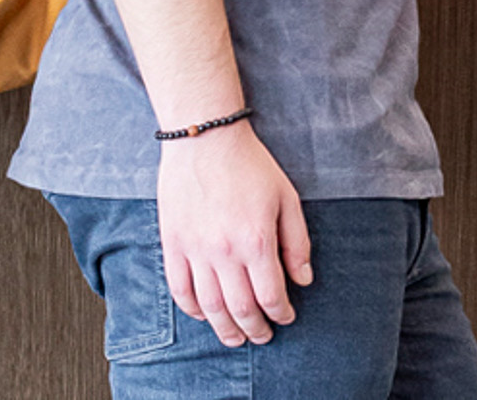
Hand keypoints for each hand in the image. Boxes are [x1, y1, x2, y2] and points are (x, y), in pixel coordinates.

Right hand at [157, 122, 312, 346]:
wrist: (206, 138)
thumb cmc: (250, 165)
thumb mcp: (287, 198)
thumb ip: (297, 242)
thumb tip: (303, 279)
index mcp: (257, 240)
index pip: (271, 295)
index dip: (281, 313)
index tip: (286, 316)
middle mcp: (225, 251)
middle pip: (241, 308)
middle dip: (255, 329)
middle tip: (263, 336)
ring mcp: (195, 250)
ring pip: (210, 307)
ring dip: (224, 329)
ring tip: (235, 338)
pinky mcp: (172, 244)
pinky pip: (180, 289)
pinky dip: (192, 310)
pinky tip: (205, 315)